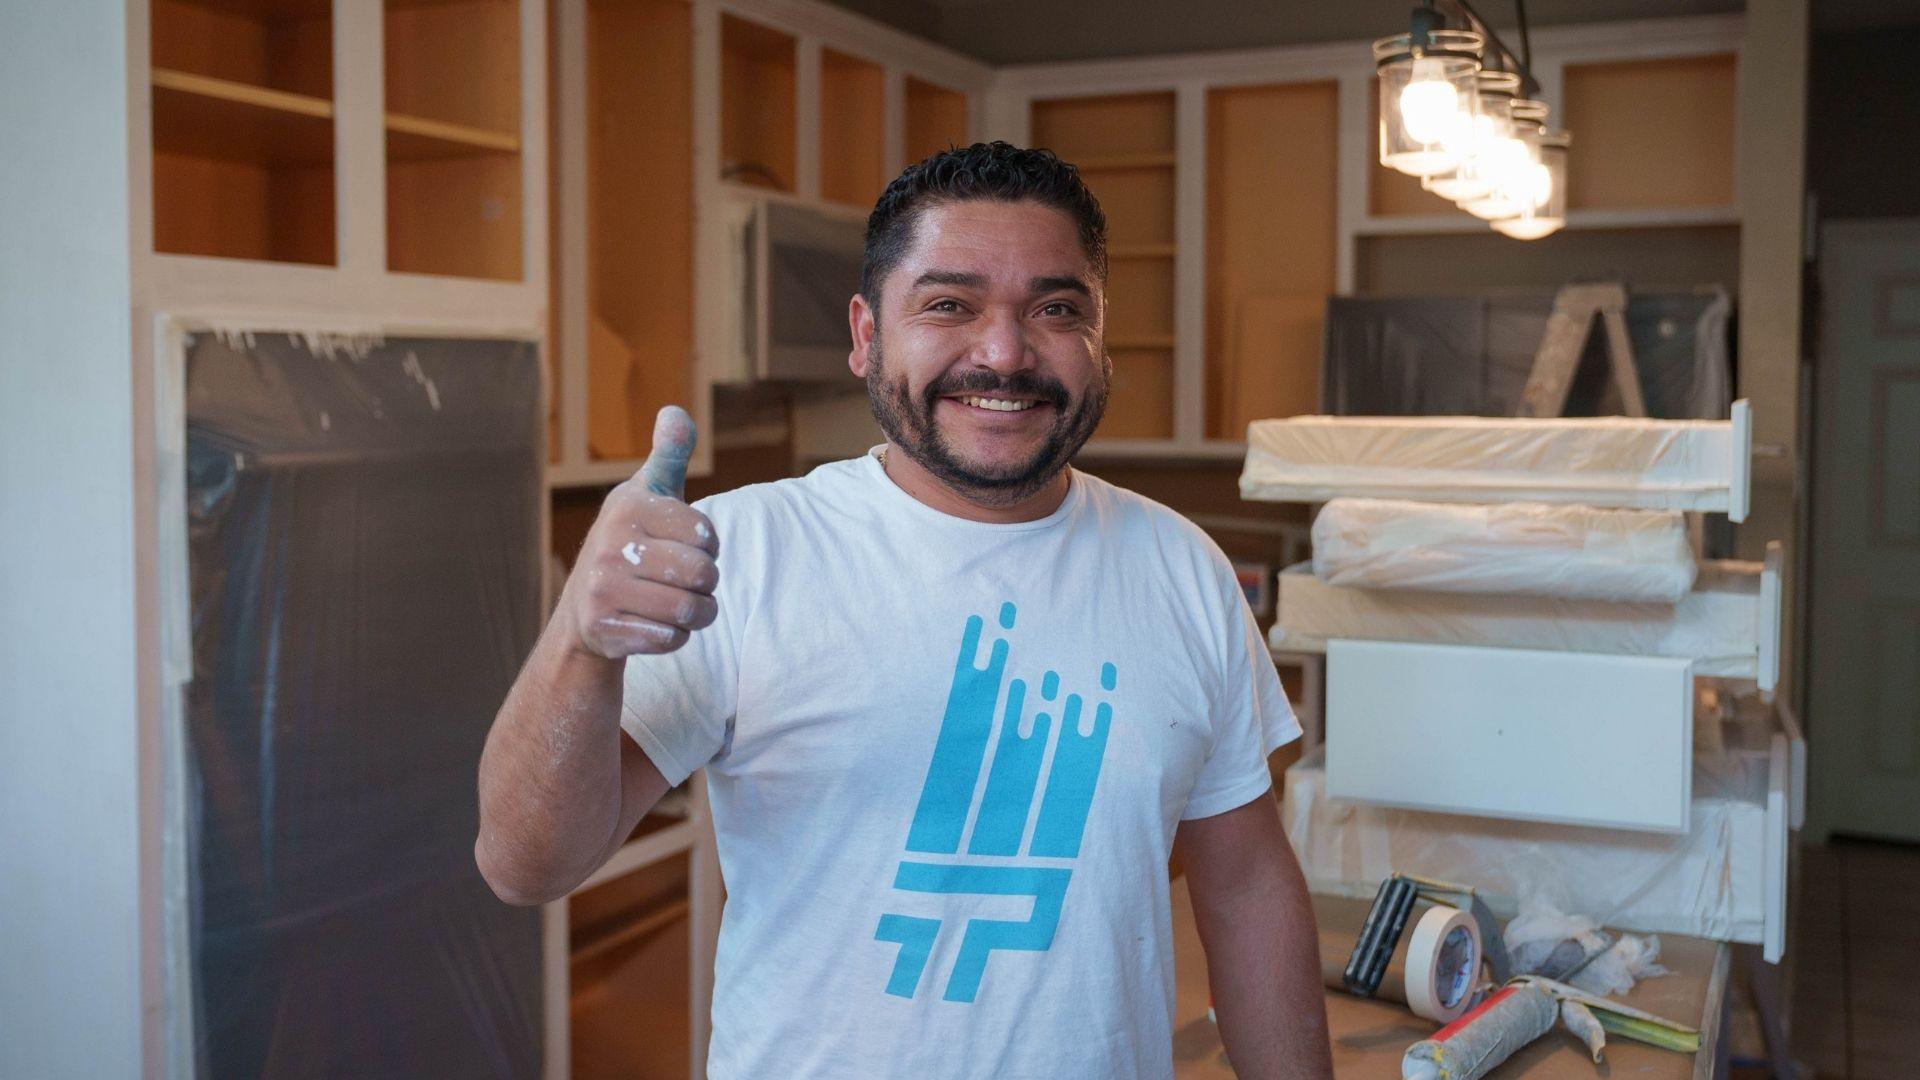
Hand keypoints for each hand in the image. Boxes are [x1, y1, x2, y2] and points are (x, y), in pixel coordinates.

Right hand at [561, 405, 719, 658]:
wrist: (585, 610)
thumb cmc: (633, 544)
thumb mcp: (649, 495)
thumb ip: (669, 454)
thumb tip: (675, 411)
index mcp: (628, 507)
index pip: (707, 535)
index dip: (708, 546)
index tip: (684, 546)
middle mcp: (609, 545)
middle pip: (703, 574)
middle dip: (706, 583)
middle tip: (685, 581)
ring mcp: (602, 589)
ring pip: (690, 610)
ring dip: (698, 613)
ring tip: (682, 604)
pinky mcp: (604, 629)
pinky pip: (671, 639)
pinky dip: (674, 636)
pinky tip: (654, 624)